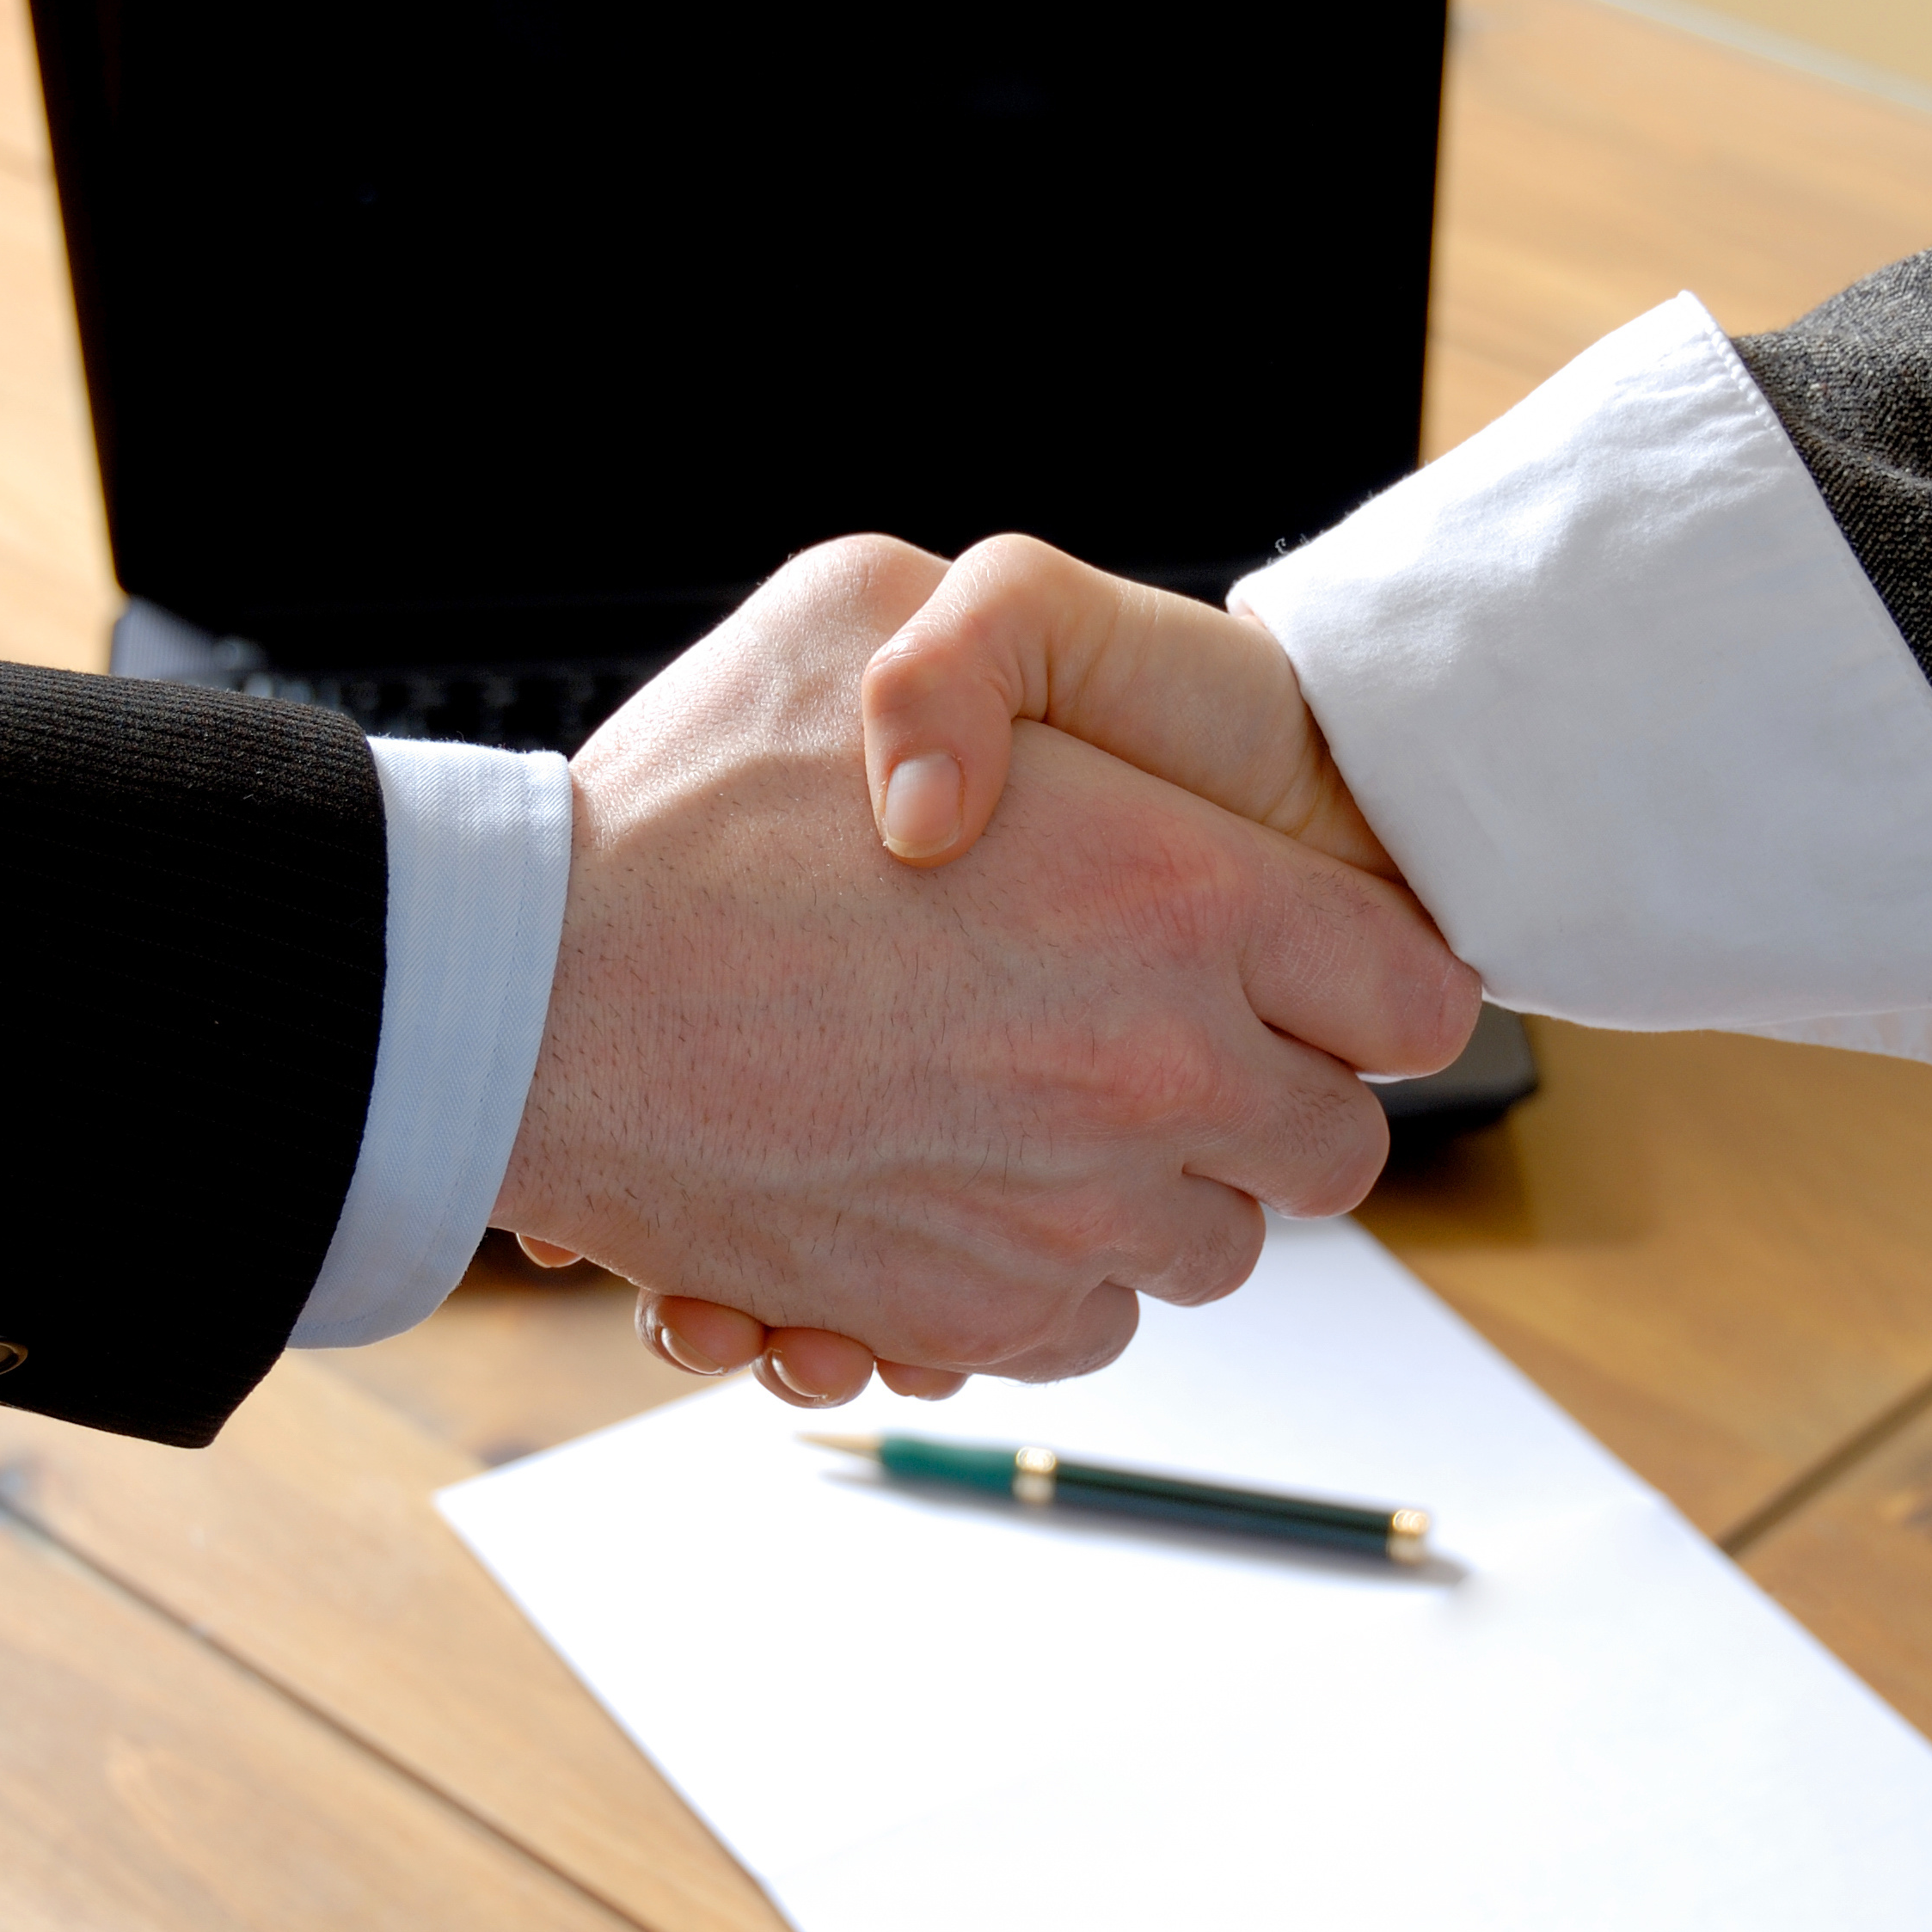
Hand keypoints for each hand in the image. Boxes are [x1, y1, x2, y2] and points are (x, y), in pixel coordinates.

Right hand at [490, 534, 1477, 1396]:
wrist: (516, 997)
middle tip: (1180, 1044)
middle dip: (1279, 1101)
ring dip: (1160, 1193)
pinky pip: (1084, 1327)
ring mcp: (1063, 1213)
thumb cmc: (682, 804)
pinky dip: (1047, 1274)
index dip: (1367, 978)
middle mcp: (1154, 1075)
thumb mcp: (860, 604)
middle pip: (1337, 1153)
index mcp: (1180, 895)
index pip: (1415, 996)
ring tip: (1046, 1112)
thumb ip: (1012, 645)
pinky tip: (965, 1185)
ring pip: (1213, 1254)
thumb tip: (1074, 749)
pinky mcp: (962, 1312)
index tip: (1303, 967)